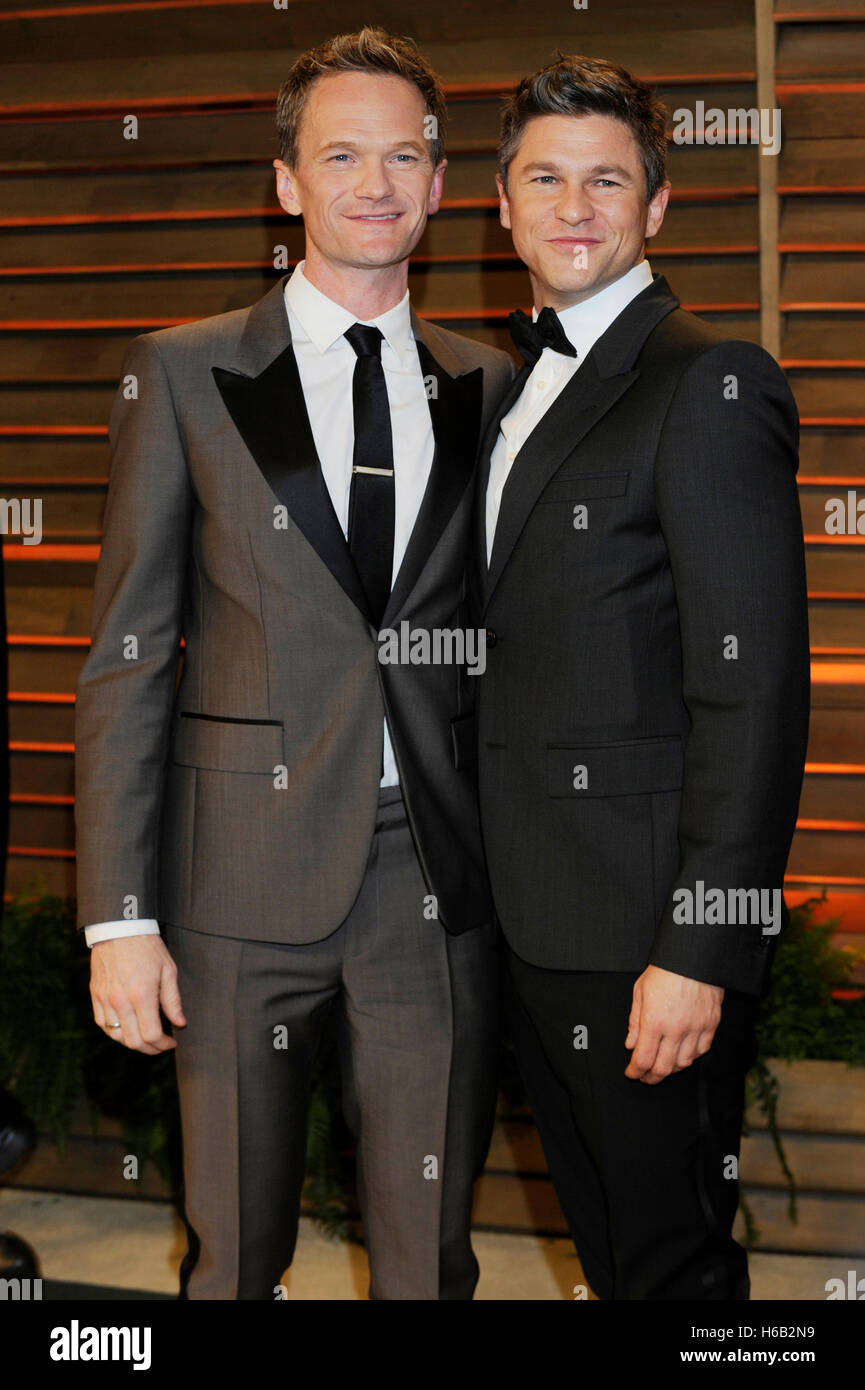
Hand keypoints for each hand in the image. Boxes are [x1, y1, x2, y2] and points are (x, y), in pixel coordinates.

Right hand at [90, 935, 185, 1054]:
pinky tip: (127, 1029)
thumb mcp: (168, 970)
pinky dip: (115, 1032)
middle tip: (161, 1045)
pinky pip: (102, 1024)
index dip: (163, 1044)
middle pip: (133, 1041)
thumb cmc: (148, 947)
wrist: (120, 928)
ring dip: (132, 1043)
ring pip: (116, 1036)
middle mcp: (121, 1001)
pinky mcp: (95, 995)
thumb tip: (180, 1024)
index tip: (172, 1042)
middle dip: (150, 1049)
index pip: (151, 1034)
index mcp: (142, 995)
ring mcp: (105, 999)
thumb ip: (173, 1000)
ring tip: (145, 1038)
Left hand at [624, 965, 722, 1083]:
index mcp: (654, 1021)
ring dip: (671, 1069)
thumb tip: (630, 1045)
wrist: (694, 956)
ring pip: (684, 1063)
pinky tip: (682, 1054)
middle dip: (651, 1077)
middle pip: (663, 1067)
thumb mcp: (640, 991)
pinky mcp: (711, 1024)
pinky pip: (702, 1051)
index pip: (643, 1058)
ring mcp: (696, 1028)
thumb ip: (634, 1021)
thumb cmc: (665, 970)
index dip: (635, 1071)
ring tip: (662, 1066)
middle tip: (644, 1077)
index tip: (631, 1073)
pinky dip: (691, 1057)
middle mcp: (676, 1029)